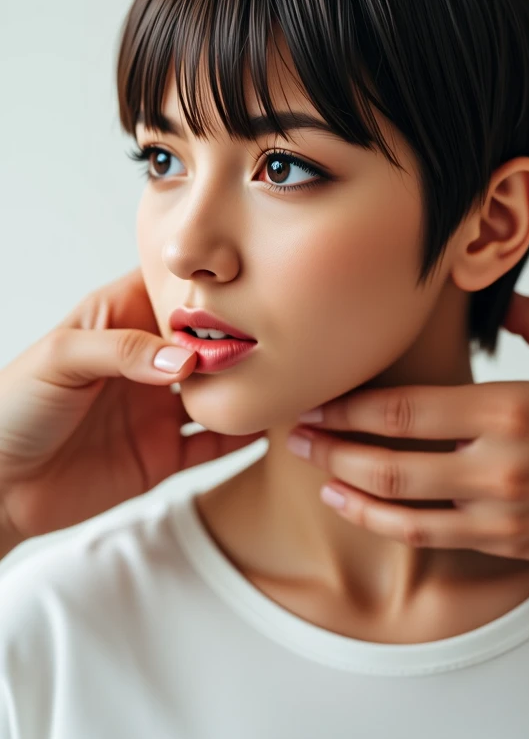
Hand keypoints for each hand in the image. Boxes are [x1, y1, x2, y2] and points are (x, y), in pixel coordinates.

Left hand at [0, 267, 263, 548]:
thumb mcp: (60, 358)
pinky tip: (270, 424)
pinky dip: (242, 435)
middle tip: (284, 332)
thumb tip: (188, 359)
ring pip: (218, 390)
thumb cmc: (11, 408)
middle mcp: (144, 361)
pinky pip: (213, 443)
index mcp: (118, 321)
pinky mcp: (162, 453)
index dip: (210, 287)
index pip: (174, 292)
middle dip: (242, 335)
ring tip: (290, 374)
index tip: (252, 284)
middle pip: (207, 341)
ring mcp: (156, 408)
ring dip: (249, 384)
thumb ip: (123, 350)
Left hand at [288, 294, 528, 582]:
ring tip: (311, 469)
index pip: (408, 407)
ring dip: (346, 487)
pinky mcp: (505, 542)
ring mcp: (499, 510)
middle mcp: (498, 464)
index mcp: (514, 409)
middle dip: (333, 445)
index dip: (352, 404)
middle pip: (390, 458)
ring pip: (400, 504)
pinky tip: (354, 507)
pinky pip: (428, 535)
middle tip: (295, 432)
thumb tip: (502, 295)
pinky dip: (383, 521)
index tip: (320, 395)